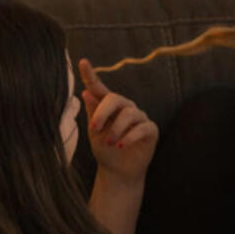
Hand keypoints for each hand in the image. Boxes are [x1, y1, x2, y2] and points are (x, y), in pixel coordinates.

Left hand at [79, 59, 157, 183]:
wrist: (118, 171)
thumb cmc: (105, 150)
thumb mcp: (94, 133)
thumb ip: (93, 113)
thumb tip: (86, 92)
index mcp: (108, 106)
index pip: (99, 88)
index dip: (91, 75)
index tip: (83, 62)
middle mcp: (125, 108)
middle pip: (115, 99)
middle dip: (103, 112)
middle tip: (94, 127)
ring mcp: (139, 118)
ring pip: (129, 114)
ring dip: (116, 129)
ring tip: (110, 142)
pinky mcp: (151, 130)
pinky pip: (142, 127)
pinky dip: (130, 137)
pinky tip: (121, 146)